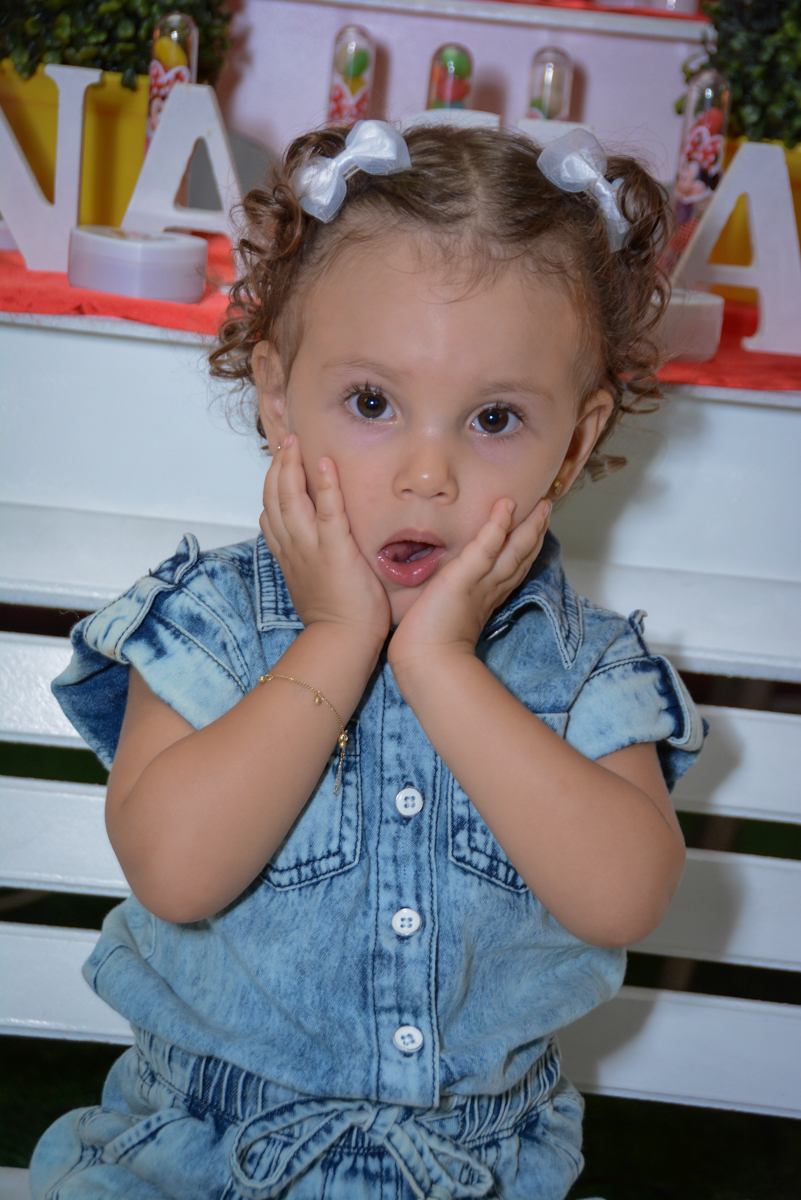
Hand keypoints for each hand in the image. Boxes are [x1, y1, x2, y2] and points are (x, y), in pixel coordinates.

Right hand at [260, 436, 390, 647]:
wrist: (341, 642)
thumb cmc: (335, 621)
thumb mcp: (310, 587)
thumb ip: (307, 564)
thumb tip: (310, 553)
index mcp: (288, 557)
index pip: (270, 514)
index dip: (271, 487)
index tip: (278, 466)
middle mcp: (293, 549)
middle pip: (274, 499)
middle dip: (277, 467)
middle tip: (286, 443)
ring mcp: (311, 548)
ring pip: (290, 499)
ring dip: (291, 467)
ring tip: (295, 442)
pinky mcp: (335, 550)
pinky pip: (328, 511)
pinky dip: (325, 485)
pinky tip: (325, 462)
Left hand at [388, 497, 550, 676]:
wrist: (425, 660)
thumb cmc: (428, 643)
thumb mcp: (446, 613)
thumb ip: (452, 597)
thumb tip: (444, 586)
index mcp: (486, 598)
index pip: (513, 569)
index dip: (526, 548)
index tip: (535, 530)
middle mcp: (490, 589)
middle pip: (521, 556)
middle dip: (536, 532)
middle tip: (547, 508)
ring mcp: (481, 582)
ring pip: (513, 550)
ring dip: (529, 525)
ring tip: (541, 503)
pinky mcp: (465, 577)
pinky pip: (487, 547)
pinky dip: (497, 526)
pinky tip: (506, 506)